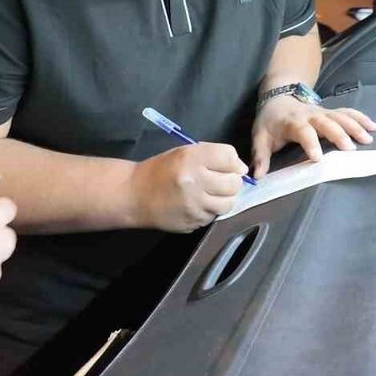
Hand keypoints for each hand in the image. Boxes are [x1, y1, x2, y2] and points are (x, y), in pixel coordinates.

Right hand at [130, 143, 247, 232]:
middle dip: (232, 181)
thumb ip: (212, 156)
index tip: (230, 166)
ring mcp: (194, 206)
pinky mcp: (192, 223)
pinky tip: (198, 204)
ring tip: (211, 193)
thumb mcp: (184, 153)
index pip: (229, 157)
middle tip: (222, 180)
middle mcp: (194, 182)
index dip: (234, 162)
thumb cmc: (161, 170)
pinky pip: (214, 216)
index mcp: (191, 159)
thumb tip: (241, 168)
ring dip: (224, 198)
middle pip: (234, 183)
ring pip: (228, 203)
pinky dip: (211, 210)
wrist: (134, 195)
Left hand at [250, 97, 375, 177]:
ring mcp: (322, 112)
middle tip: (350, 149)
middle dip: (339, 134)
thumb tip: (257, 176)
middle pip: (326, 122)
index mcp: (292, 122)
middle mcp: (310, 115)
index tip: (317, 158)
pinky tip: (373, 127)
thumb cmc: (270, 122)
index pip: (302, 131)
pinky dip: (361, 118)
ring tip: (367, 139)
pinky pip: (347, 113)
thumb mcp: (260, 137)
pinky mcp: (331, 112)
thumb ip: (260, 156)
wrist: (278, 99)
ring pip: (340, 116)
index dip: (310, 143)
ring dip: (354, 126)